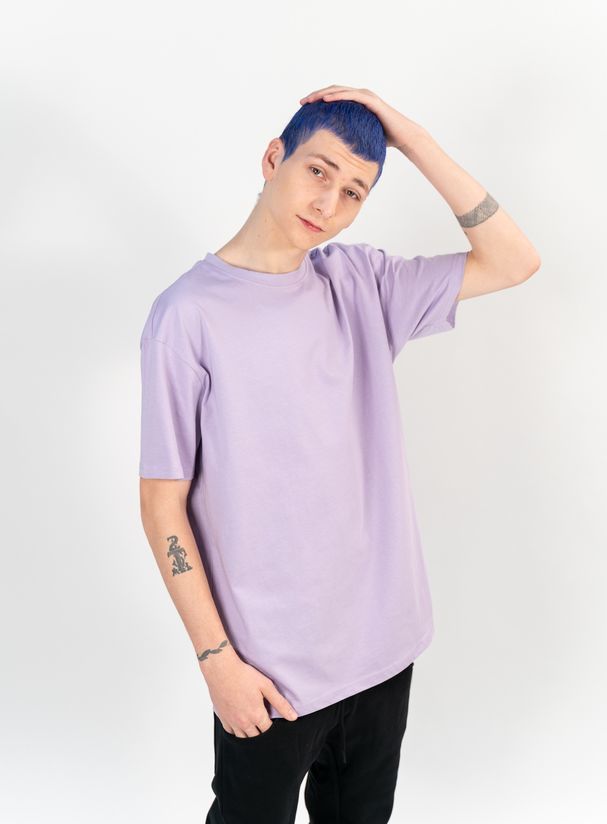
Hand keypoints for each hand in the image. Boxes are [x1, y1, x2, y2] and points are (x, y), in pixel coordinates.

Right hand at [201, 646, 298, 736]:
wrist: (221, 670)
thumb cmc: (244, 675)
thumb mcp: (266, 686)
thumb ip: (280, 703)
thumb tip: (293, 717)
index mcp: (256, 715)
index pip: (269, 731)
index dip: (274, 728)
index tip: (275, 722)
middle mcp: (244, 722)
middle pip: (256, 737)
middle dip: (262, 733)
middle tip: (265, 724)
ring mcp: (232, 721)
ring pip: (243, 738)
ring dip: (250, 735)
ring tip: (254, 727)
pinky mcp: (222, 717)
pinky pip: (230, 732)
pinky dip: (236, 731)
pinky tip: (240, 725)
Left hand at [298, 84, 426, 150]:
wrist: (403, 136)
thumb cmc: (383, 139)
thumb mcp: (360, 138)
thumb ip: (348, 138)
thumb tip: (333, 152)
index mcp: (355, 104)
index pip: (333, 99)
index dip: (317, 101)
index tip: (304, 108)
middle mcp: (360, 96)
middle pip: (332, 91)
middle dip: (315, 95)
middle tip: (301, 102)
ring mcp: (366, 96)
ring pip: (339, 91)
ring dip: (323, 93)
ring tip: (310, 99)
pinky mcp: (371, 100)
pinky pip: (351, 96)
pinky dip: (338, 96)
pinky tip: (326, 100)